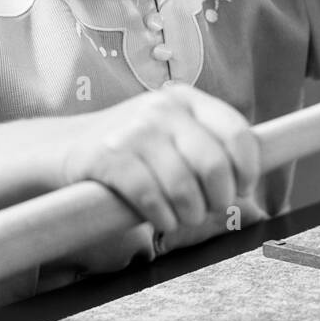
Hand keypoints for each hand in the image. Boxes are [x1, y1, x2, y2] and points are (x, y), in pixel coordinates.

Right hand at [56, 84, 260, 239]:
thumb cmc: (133, 151)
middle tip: (209, 210)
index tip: (242, 189)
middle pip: (213, 164)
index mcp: (186, 100)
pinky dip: (162, 217)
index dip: (247, 168)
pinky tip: (162, 220)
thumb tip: (254, 198)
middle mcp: (162, 109)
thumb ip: (209, 153)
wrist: (65, 147)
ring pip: (183, 186)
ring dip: (190, 214)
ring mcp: (134, 130)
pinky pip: (150, 197)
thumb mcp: (172, 136)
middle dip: (219, 198)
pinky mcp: (108, 156)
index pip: (237, 132)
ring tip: (183, 219)